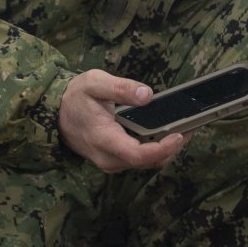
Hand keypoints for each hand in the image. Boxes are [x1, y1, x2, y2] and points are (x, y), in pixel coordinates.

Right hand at [57, 69, 190, 172]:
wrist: (55, 114)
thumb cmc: (75, 97)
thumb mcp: (94, 83)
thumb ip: (120, 88)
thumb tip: (146, 94)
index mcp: (103, 139)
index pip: (137, 155)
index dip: (162, 148)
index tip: (179, 135)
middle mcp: (108, 157)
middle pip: (147, 161)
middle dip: (172, 147)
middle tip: (192, 126)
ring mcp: (111, 162)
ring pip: (146, 163)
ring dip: (167, 149)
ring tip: (184, 128)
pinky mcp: (114, 161)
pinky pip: (140, 160)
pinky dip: (156, 149)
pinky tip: (167, 133)